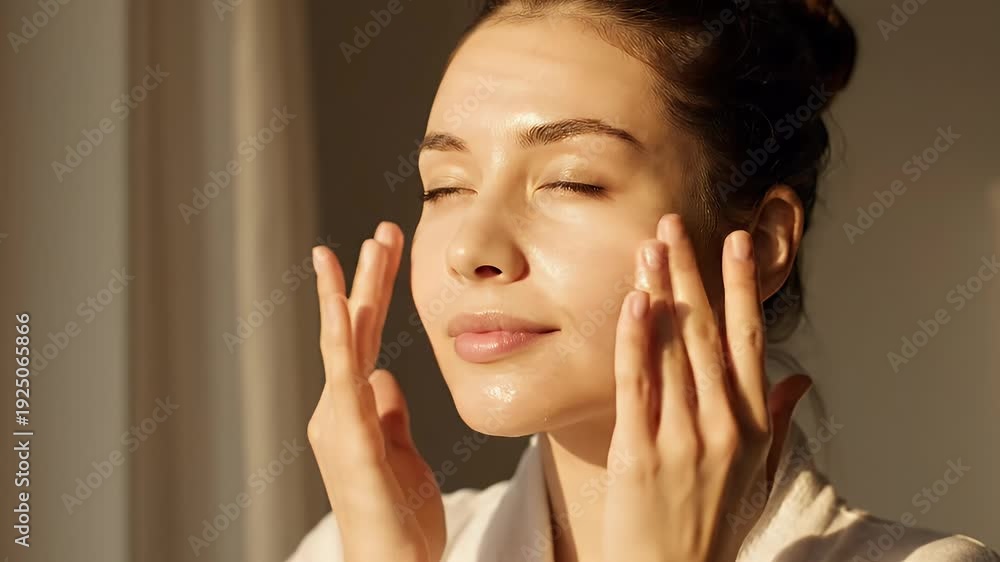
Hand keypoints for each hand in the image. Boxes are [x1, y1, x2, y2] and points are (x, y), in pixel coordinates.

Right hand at [308, 222, 444, 561]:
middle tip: (383, 231)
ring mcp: (339, 421)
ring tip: (368, 246)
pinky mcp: (348, 438)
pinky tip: (344, 305)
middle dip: (368, 278)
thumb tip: (386, 374)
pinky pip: (343, 378)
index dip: (374, 294)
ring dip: (353, 291)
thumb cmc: (397, 517)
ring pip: (344, 342)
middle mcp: (339, 408)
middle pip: (355, 330)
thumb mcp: (401, 451)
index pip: (365, 338)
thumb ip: (389, 411)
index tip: (385, 252)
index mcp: (355, 409)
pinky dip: (339, 338)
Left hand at [603, 214, 811, 561]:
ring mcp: (683, 440)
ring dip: (660, 293)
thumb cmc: (714, 521)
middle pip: (706, 333)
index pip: (748, 340)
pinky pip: (638, 386)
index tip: (734, 241)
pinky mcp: (639, 454)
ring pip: (673, 350)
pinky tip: (635, 303)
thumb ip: (781, 421)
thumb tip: (801, 378)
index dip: (740, 288)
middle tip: (673, 224)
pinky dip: (637, 341)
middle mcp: (724, 426)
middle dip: (691, 274)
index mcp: (754, 425)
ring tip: (649, 247)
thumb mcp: (759, 474)